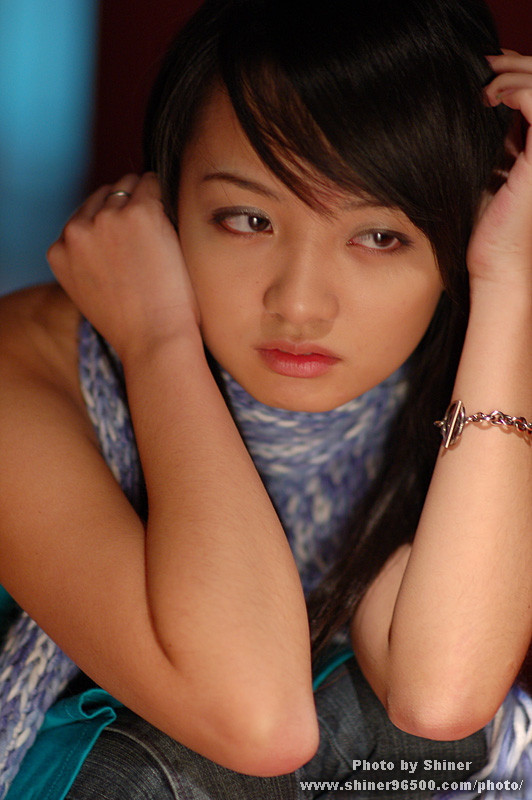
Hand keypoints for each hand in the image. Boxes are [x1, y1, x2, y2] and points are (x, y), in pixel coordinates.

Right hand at [48, 173, 199, 359]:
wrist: (154, 342)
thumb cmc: (133, 328)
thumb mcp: (91, 294)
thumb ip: (89, 262)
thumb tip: (109, 239)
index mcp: (59, 251)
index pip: (83, 217)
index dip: (111, 227)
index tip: (130, 243)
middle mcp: (76, 231)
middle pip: (103, 196)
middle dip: (126, 209)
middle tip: (149, 240)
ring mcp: (107, 219)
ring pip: (127, 185)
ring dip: (145, 200)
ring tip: (161, 236)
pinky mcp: (140, 212)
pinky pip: (152, 184)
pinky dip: (163, 197)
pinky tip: (172, 222)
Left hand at [467, 51, 531, 289]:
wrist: (494, 263)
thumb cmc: (485, 228)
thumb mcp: (488, 172)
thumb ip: (494, 140)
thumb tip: (478, 105)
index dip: (517, 71)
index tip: (485, 70)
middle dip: (516, 64)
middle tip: (484, 64)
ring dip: (515, 74)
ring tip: (485, 87)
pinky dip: (516, 89)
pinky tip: (490, 98)